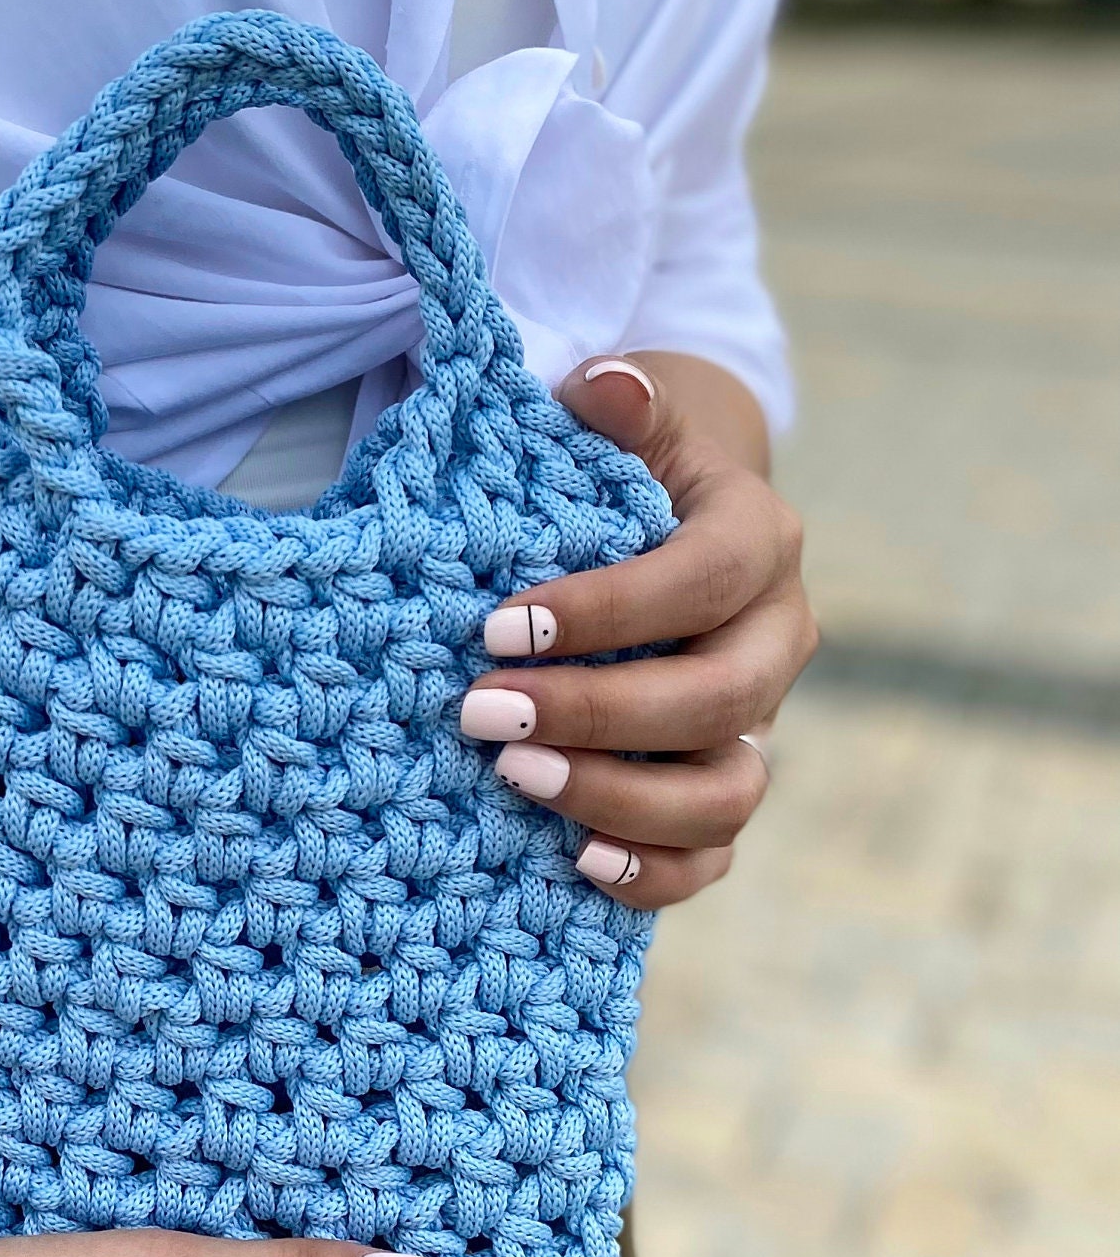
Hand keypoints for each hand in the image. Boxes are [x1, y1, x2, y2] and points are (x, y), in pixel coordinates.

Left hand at [463, 352, 814, 909]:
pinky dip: (655, 870)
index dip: (606, 610)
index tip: (497, 626)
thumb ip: (620, 408)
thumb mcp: (625, 422)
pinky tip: (575, 861)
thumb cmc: (622, 470)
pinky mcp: (721, 786)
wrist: (664, 520)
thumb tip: (607, 386)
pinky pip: (711, 854)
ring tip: (515, 781)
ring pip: (726, 793)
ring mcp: (756, 725)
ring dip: (621, 797)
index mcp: (758, 542)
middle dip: (596, 714)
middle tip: (483, 714)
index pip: (702, 582)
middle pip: (717, 701)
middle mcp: (774, 640)